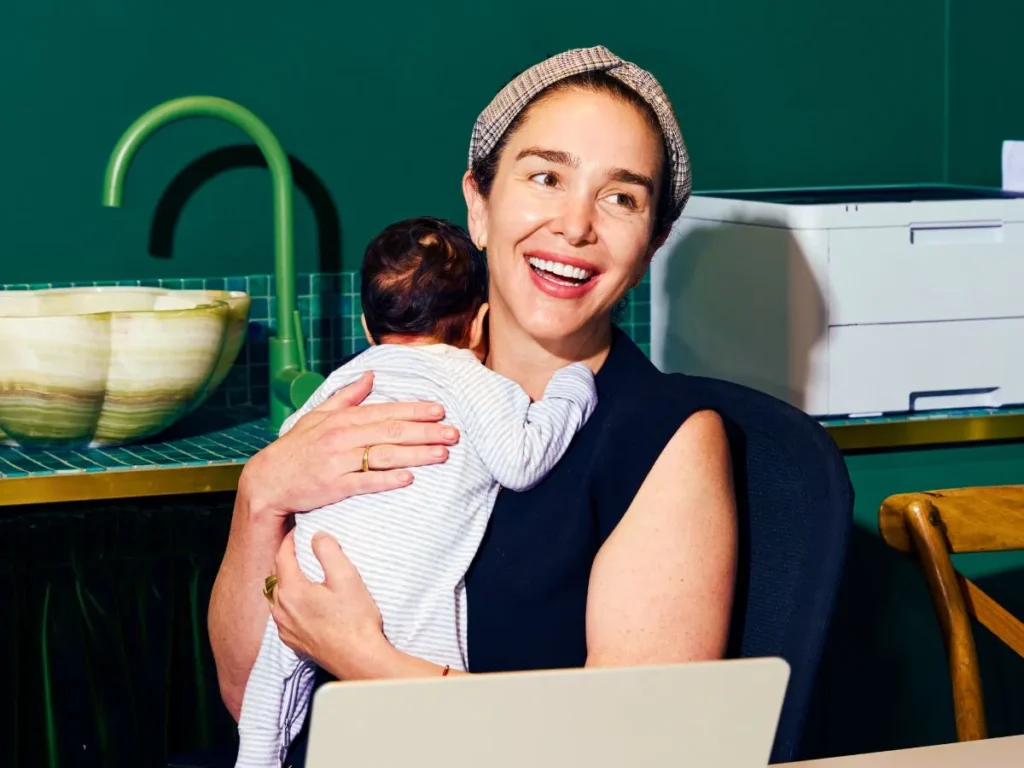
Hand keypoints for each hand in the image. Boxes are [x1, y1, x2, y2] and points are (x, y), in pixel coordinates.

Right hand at [241, 371, 459, 516]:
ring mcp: (338, 461)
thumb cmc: (296, 448)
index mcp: (342, 419)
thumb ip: (347, 396)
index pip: (386, 412)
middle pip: (392, 432)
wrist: (268, 481)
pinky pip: (365, 482)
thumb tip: (371, 375)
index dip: (415, 410)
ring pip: (384, 455)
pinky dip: (387, 480)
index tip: (441, 410)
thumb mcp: (317, 416)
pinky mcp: (334, 486)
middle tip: (454, 433)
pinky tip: (409, 479)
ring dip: (416, 455)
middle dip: (426, 432)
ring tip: (442, 454)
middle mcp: (342, 437)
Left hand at [271, 530, 387, 679]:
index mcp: (291, 591)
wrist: (359, 659)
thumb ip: (328, 551)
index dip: (289, 540)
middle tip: (300, 547)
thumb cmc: (355, 620)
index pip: (282, 556)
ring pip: (277, 596)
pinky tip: (304, 601)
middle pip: (276, 576)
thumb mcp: (346, 576)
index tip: (298, 531)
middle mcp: (282, 610)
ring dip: (286, 581)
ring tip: (301, 572)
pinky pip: (283, 614)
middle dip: (286, 559)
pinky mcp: (293, 642)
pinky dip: (289, 602)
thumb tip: (317, 537)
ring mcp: (285, 629)